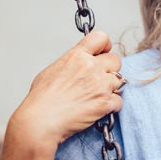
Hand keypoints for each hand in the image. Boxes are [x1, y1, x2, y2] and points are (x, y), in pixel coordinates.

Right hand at [9, 30, 123, 152]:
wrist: (40, 122)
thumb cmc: (41, 100)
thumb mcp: (52, 70)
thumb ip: (71, 62)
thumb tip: (79, 62)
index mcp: (76, 56)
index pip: (101, 37)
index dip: (105, 45)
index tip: (103, 52)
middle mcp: (91, 67)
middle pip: (116, 60)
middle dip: (110, 70)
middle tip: (99, 80)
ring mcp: (100, 84)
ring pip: (120, 80)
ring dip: (112, 88)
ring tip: (97, 96)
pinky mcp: (105, 102)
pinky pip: (119, 100)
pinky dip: (111, 106)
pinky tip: (98, 109)